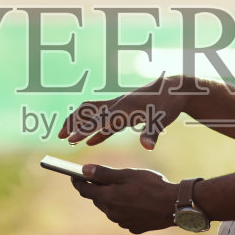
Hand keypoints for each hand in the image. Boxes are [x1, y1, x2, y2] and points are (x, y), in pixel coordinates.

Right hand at [59, 75, 192, 148]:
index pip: (100, 120)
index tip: (72, 140)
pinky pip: (104, 120)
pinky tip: (90, 141)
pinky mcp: (123, 111)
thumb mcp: (163, 118)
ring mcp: (119, 106)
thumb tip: (147, 146)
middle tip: (60, 136)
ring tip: (67, 136)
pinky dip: (95, 130)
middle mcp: (117, 105)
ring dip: (79, 123)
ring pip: (92, 113)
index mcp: (124, 108)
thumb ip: (152, 132)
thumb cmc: (169, 102)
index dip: (85, 130)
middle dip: (74, 124)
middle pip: (89, 112)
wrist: (174, 88)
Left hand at [71, 166, 178, 233]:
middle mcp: (111, 213)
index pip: (84, 190)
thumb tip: (84, 170)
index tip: (74, 175)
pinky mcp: (134, 227)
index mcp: (107, 198)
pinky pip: (124, 216)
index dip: (78, 181)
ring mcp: (122, 222)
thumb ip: (104, 173)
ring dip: (112, 199)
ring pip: (110, 208)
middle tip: (101, 178)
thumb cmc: (151, 186)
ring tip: (124, 188)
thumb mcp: (127, 175)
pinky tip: (136, 201)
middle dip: (97, 189)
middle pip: (98, 199)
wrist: (174, 206)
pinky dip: (125, 208)